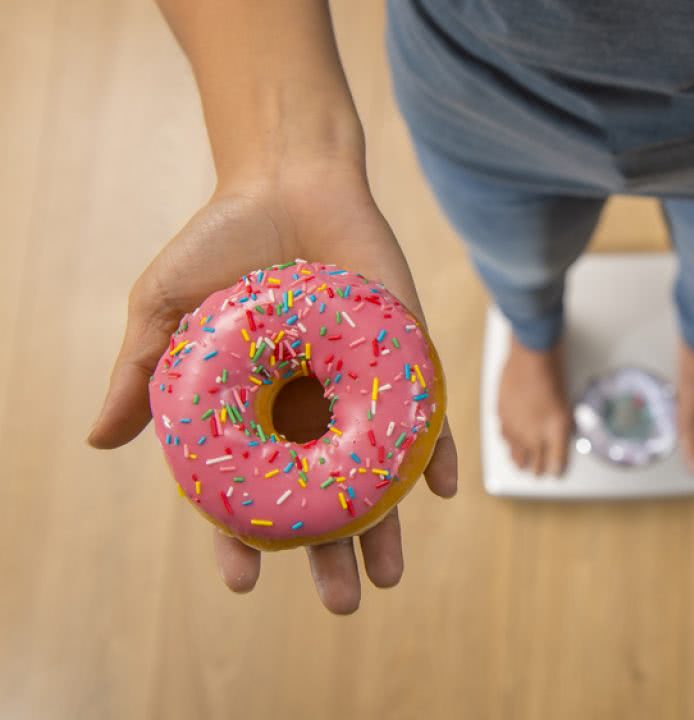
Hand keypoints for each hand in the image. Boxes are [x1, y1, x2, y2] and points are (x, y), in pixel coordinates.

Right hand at [87, 160, 458, 613]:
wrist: (289, 180)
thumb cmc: (221, 242)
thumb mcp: (165, 306)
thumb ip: (141, 372)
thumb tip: (97, 440)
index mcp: (253, 413)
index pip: (249, 493)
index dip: (244, 540)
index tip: (245, 580)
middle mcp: (309, 411)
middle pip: (322, 500)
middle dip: (331, 555)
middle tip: (342, 601)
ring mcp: (358, 389)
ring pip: (376, 474)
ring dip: (387, 525)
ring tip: (387, 577)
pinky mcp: (404, 358)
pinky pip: (425, 414)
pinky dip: (435, 450)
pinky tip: (439, 487)